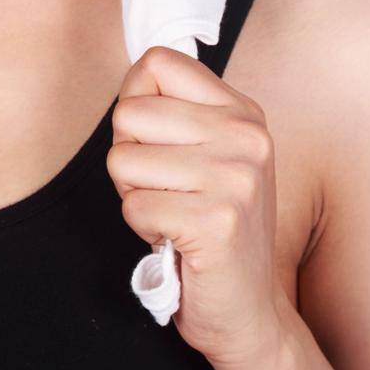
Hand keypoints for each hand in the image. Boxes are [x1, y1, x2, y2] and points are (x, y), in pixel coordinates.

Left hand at [107, 46, 289, 368]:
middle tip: (165, 188)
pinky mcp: (217, 222)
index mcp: (242, 111)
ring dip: (134, 195)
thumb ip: (177, 110)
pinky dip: (142, 227)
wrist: (248, 308)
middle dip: (129, 156)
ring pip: (122, 161)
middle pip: (128, 112)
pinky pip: (133, 207)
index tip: (152, 137)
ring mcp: (236, 179)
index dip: (134, 98)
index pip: (157, 61)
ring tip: (173, 212)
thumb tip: (135, 74)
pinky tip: (176, 238)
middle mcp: (246, 137)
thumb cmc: (213, 223)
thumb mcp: (208, 151)